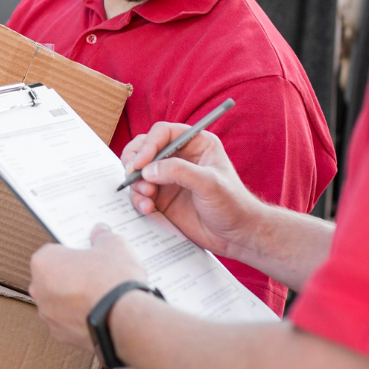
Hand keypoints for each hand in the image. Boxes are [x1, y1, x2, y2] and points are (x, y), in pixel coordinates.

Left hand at [29, 226, 145, 351]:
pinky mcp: (60, 335)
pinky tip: (99, 315)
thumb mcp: (114, 246)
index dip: (72, 253)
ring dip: (73, 299)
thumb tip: (100, 231)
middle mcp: (38, 289)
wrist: (124, 319)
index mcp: (43, 262)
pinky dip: (80, 318)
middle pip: (53, 278)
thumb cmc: (113, 279)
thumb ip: (103, 236)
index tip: (87, 255)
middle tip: (94, 275)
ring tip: (100, 297)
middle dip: (70, 276)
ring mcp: (48, 315)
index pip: (53, 252)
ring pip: (59, 302)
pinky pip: (68, 322)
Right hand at [121, 123, 263, 259]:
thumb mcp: (209, 184)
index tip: (140, 163)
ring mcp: (168, 177)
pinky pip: (140, 193)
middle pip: (144, 147)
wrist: (236, 235)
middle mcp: (178, 157)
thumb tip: (148, 170)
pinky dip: (138, 199)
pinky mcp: (161, 197)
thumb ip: (179, 172)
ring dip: (136, 184)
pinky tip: (148, 209)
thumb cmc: (232, 204)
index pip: (163, 133)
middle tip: (132, 176)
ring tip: (147, 198)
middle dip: (134, 161)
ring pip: (138, 171)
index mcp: (195, 144)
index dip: (148, 145)